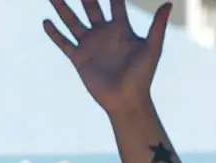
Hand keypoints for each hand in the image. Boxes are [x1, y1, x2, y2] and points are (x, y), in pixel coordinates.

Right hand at [46, 0, 167, 115]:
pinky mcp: (80, 58)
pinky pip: (64, 42)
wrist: (127, 101)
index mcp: (120, 28)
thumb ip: (157, 26)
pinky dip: (54, 33)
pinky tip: (46, 21)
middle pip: (90, 6)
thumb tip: (169, 4)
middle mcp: (103, 33)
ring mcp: (90, 45)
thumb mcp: (152, 48)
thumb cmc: (142, 76)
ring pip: (72, 20)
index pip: (115, 2)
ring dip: (62, 7)